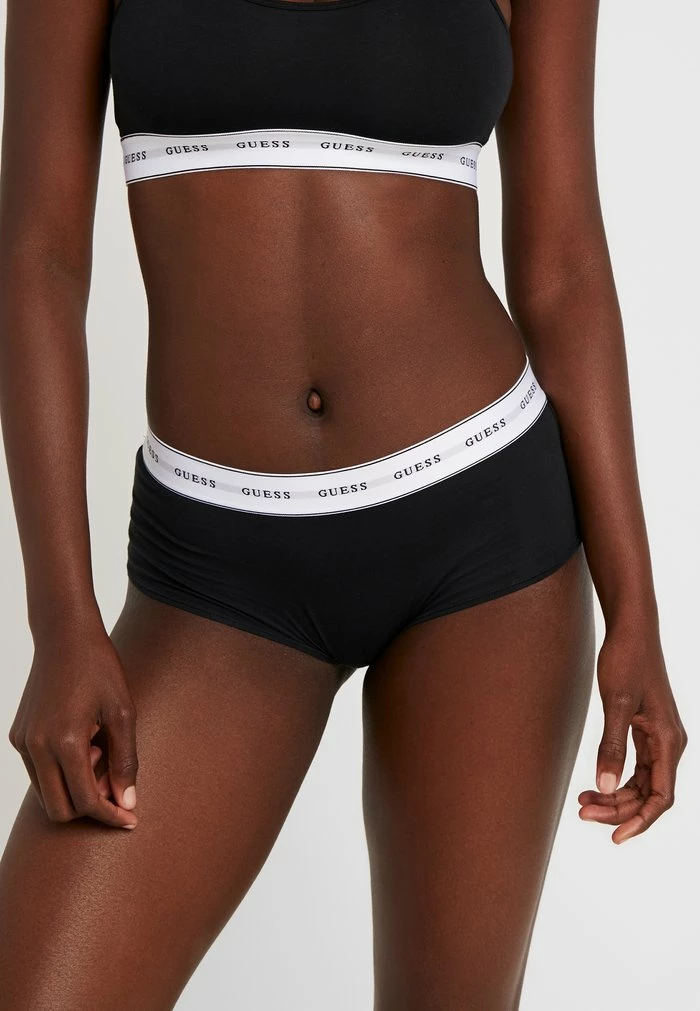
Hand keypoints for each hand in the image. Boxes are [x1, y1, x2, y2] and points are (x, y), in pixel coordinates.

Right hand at [8, 625, 138, 829]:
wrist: (65, 636)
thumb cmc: (100, 669)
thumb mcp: (123, 713)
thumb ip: (125, 761)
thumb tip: (127, 803)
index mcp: (65, 742)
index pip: (86, 801)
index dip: (111, 815)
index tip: (131, 818)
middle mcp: (36, 747)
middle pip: (59, 810)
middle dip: (90, 807)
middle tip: (116, 783)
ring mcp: (22, 742)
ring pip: (46, 794)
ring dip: (75, 788)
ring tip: (100, 751)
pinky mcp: (17, 735)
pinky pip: (39, 773)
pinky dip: (61, 773)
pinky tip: (84, 744)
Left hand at [578, 627, 686, 842]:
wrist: (631, 630)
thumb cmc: (626, 660)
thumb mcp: (615, 702)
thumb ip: (611, 745)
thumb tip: (604, 785)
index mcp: (668, 741)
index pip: (661, 797)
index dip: (640, 821)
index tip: (615, 837)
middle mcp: (668, 743)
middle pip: (648, 794)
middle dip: (618, 809)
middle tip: (581, 811)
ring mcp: (657, 738)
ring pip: (640, 783)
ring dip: (614, 797)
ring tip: (582, 802)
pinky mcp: (644, 730)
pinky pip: (635, 768)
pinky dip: (616, 780)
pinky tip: (594, 785)